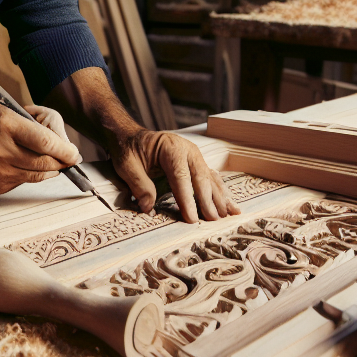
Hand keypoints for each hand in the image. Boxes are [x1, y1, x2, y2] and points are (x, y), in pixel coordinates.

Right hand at [0, 100, 80, 194]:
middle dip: (61, 161)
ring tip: (51, 160)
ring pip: (37, 175)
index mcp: (4, 123)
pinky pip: (24, 181)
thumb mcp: (15, 109)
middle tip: (68, 157)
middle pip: (44, 163)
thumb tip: (68, 150)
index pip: (46, 143)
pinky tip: (24, 162)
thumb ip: (43, 125)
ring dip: (49, 169)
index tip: (74, 153)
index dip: (65, 150)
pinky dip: (30, 173)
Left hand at [110, 129, 239, 223]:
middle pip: (200, 177)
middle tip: (213, 220)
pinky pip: (211, 177)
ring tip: (228, 214)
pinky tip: (230, 204)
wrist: (130, 136)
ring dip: (219, 197)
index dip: (187, 199)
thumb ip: (139, 185)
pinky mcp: (196, 162)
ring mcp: (194, 155)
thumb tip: (148, 207)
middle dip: (208, 201)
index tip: (192, 218)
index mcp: (170, 148)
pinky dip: (220, 191)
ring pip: (210, 178)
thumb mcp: (126, 166)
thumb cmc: (128, 150)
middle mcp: (187, 150)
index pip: (181, 177)